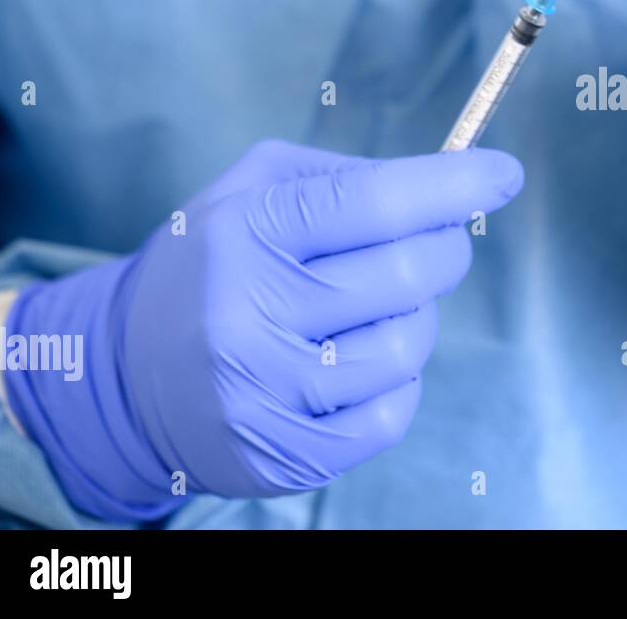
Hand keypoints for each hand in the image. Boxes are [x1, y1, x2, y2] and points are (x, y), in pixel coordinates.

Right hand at [4, 140, 522, 520]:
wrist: (124, 376)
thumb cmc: (210, 266)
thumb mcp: (249, 190)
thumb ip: (342, 174)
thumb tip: (446, 182)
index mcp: (244, 233)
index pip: (374, 201)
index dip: (453, 185)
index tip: (502, 173)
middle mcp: (250, 313)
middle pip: (410, 273)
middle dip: (444, 248)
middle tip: (435, 242)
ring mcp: (267, 393)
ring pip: (411, 346)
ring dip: (417, 318)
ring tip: (378, 309)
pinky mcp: (286, 454)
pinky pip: (395, 412)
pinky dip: (398, 380)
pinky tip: (361, 361)